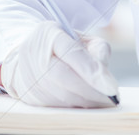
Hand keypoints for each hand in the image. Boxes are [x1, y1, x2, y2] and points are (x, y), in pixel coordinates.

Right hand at [1, 21, 118, 107]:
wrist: (30, 53)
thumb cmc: (64, 45)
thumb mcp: (83, 38)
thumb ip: (98, 50)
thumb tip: (104, 77)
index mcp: (49, 33)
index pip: (72, 52)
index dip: (92, 71)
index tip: (111, 87)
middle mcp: (33, 52)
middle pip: (64, 77)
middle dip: (91, 91)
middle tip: (110, 99)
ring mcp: (27, 74)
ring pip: (60, 94)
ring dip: (84, 101)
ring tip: (101, 101)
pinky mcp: (27, 93)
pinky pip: (54, 104)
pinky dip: (73, 105)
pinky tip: (85, 102)